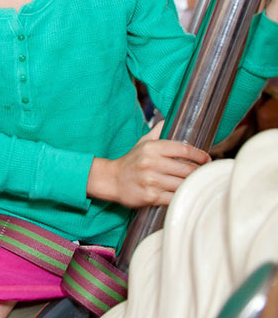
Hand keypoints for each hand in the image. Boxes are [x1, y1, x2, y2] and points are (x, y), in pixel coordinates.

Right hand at [88, 122, 209, 207]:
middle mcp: (151, 163)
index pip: (182, 149)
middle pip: (186, 169)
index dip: (198, 154)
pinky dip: (182, 196)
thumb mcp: (142, 143)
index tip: (206, 159)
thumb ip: (158, 132)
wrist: (112, 180)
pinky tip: (184, 193)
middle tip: (203, 173)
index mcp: (151, 148)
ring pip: (183, 184)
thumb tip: (170, 120)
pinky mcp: (151, 196)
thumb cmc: (131, 161)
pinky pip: (175, 198)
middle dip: (198, 172)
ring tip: (195, 183)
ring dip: (191, 184)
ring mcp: (151, 181)